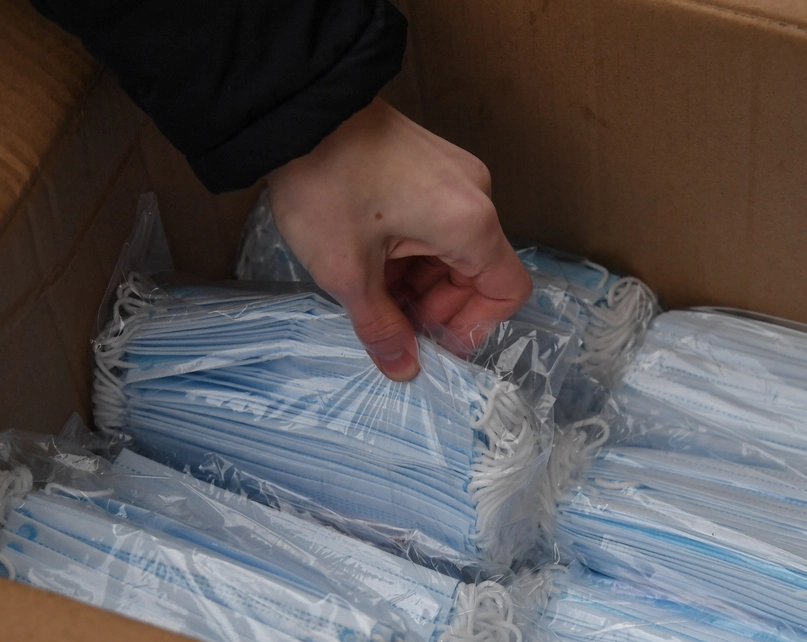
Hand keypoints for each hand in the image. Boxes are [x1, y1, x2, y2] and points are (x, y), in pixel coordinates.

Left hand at [266, 98, 531, 380]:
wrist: (299, 110)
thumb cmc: (325, 183)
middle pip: (478, 273)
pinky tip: (370, 261)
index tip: (431, 341)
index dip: (474, 326)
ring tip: (370, 292)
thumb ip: (382, 327)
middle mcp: (475, 194)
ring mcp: (453, 175)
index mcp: (469, 222)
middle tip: (389, 323)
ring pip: (453, 250)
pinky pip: (437, 223)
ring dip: (419, 282)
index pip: (507, 291)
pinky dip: (411, 252)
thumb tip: (404, 368)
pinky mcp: (430, 165)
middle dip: (436, 306)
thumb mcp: (348, 271)